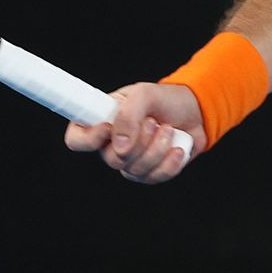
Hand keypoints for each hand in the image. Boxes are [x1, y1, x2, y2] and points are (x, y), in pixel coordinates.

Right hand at [64, 82, 203, 184]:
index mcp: (101, 120)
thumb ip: (129, 115)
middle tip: (153, 122)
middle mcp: (111, 144)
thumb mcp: (146, 94)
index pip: (76, 139)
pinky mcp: (150, 172)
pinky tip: (178, 148)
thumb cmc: (165, 99)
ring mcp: (130, 161)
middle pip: (112, 160)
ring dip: (158, 149)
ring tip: (168, 129)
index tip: (108, 127)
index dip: (88, 139)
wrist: (195, 111)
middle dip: (139, 142)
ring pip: (135, 171)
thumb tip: (120, 147)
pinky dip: (170, 163)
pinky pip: (154, 178)